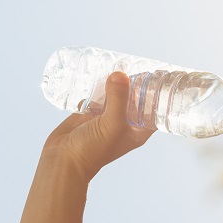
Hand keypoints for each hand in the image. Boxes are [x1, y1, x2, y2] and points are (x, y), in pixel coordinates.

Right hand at [41, 72, 155, 182]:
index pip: (155, 110)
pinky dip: (98, 86)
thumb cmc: (93, 149)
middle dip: (137, 84)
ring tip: (119, 63)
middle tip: (137, 64)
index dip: (159, 94)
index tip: (159, 76)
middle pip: (136, 99)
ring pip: (116, 96)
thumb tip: (121, 74)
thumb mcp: (112, 124)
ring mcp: (107, 118)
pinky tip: (98, 72)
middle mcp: (125, 123)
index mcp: (138, 130)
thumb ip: (118, 99)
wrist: (62, 159)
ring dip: (117, 83)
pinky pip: (98, 96)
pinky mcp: (90, 114)